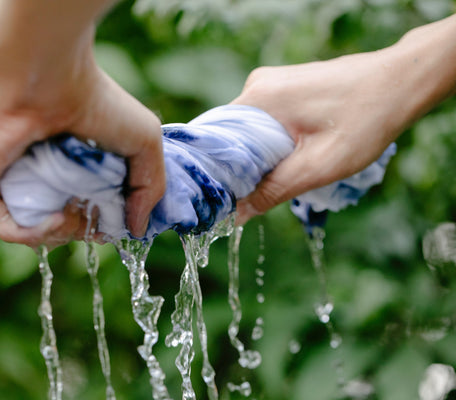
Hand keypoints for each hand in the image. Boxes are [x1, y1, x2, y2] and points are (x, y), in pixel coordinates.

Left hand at [0, 1, 164, 247]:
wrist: (46, 76)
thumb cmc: (97, 102)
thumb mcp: (145, 144)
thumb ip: (149, 189)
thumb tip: (137, 231)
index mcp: (71, 163)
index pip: (85, 209)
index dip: (104, 224)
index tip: (119, 220)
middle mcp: (39, 172)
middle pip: (62, 224)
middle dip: (85, 230)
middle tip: (94, 211)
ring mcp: (9, 179)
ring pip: (34, 230)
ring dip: (64, 234)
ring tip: (75, 212)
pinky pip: (8, 227)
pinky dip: (36, 234)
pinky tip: (58, 219)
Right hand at [232, 15, 455, 224]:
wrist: (402, 81)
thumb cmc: (366, 121)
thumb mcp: (318, 166)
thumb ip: (274, 190)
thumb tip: (236, 216)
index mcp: (258, 98)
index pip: (217, 141)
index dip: (220, 173)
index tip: (227, 198)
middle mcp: (258, 84)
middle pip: (232, 136)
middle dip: (244, 166)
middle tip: (261, 192)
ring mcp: (272, 82)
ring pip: (249, 129)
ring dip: (261, 154)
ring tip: (286, 170)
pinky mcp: (286, 85)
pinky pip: (265, 119)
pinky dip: (273, 140)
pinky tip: (295, 152)